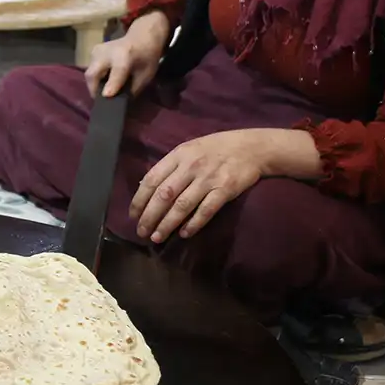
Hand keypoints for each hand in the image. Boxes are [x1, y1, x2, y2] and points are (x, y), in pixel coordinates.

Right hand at [84, 11, 169, 96]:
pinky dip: (95, 78)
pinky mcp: (93, 51)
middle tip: (101, 101)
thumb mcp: (146, 75)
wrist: (142, 36)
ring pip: (89, 73)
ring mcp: (97, 50)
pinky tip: (104, 81)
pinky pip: (90, 69)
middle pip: (93, 73)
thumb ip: (132, 89)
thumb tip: (118, 102)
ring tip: (104, 91)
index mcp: (125, 56)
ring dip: (94, 85)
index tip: (107, 97)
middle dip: (94, 90)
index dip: (111, 85)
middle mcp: (107, 52)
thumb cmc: (146, 57)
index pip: (116, 72)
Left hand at [130, 130, 266, 243]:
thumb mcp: (189, 150)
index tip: (133, 216)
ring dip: (167, 224)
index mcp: (178, 155)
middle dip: (150, 216)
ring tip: (157, 237)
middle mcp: (191, 166)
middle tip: (142, 232)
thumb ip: (170, 167)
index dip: (140, 199)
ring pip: (182, 205)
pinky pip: (206, 210)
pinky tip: (184, 234)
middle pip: (164, 195)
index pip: (152, 179)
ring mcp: (208, 178)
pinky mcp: (225, 189)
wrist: (252, 147)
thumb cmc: (215, 148)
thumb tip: (147, 188)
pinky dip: (194, 224)